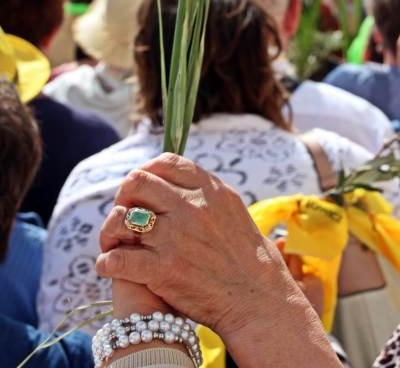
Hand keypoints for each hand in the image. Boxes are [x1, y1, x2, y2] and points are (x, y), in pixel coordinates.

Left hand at [96, 154, 340, 367]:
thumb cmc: (250, 259)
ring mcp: (175, 237)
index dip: (148, 170)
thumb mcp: (234, 210)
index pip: (166, 163)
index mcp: (210, 190)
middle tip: (126, 213)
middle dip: (125, 195)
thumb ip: (206, 192)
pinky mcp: (163, 269)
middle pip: (137, 182)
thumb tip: (177, 179)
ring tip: (114, 240)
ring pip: (121, 218)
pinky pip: (116, 258)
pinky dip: (107, 262)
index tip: (143, 186)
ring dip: (111, 229)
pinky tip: (109, 266)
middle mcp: (191, 207)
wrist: (259, 302)